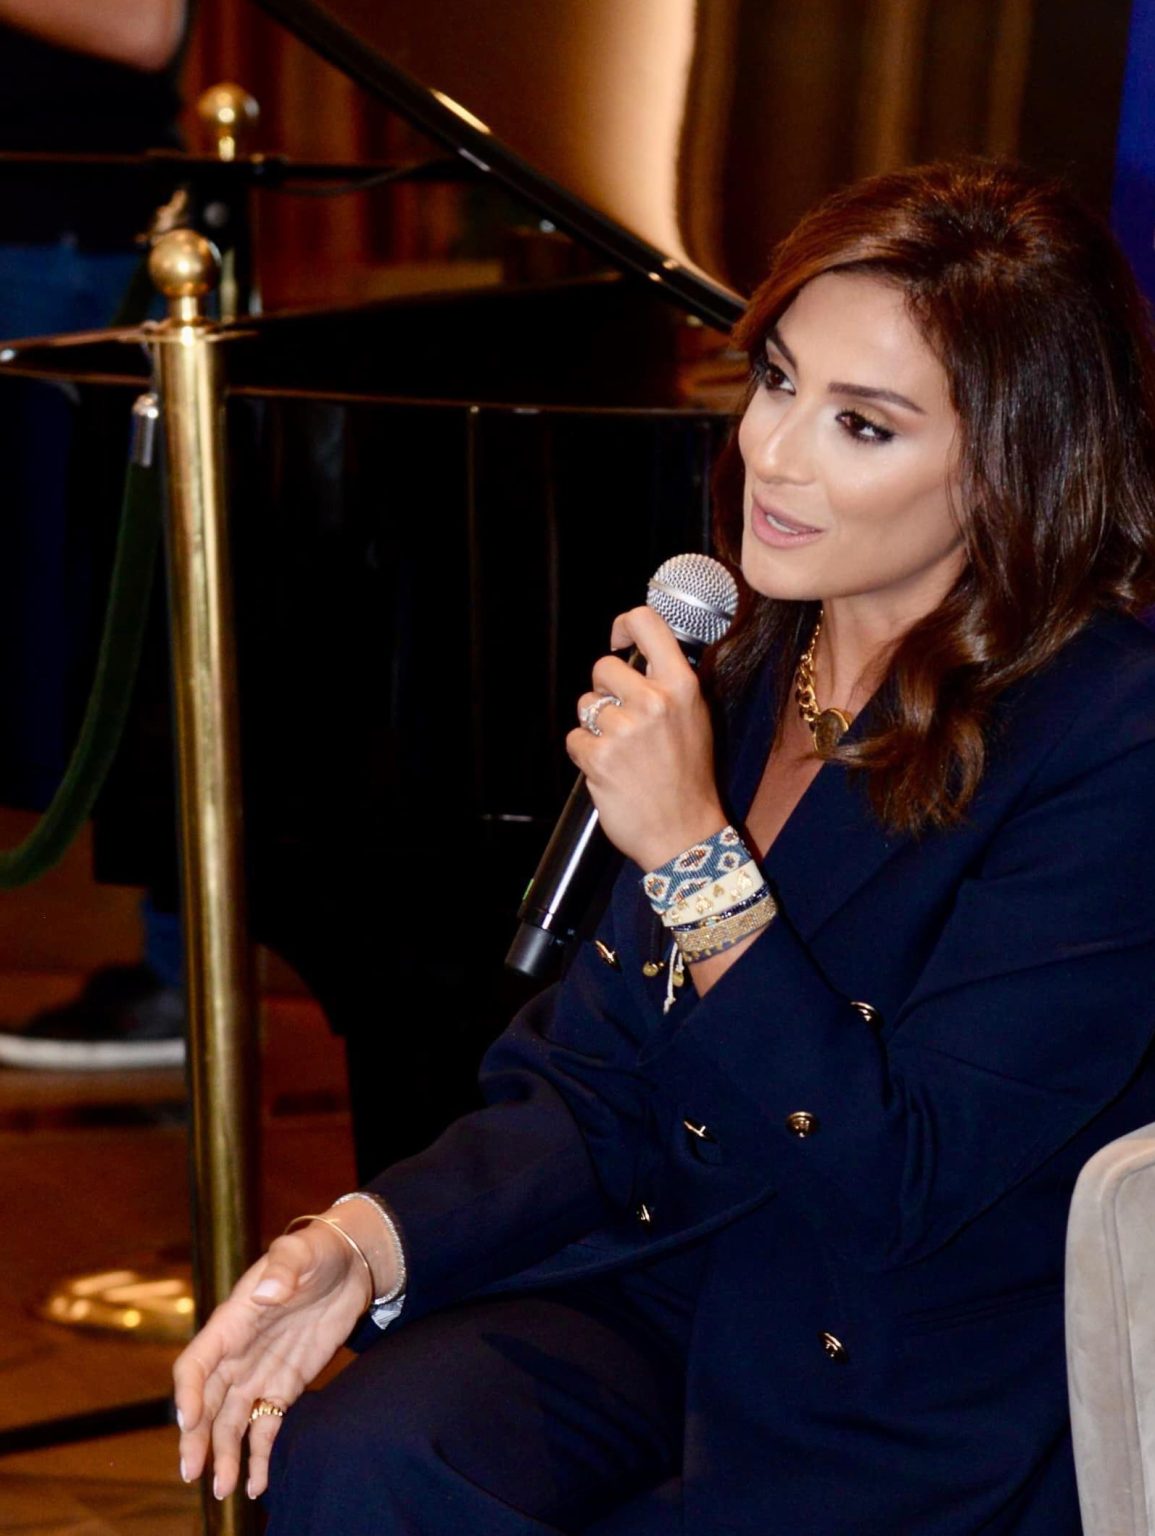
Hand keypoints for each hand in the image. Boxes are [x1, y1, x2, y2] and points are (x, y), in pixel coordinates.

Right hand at [173, 1222, 371, 1500]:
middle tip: (193, 1472)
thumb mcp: (301, 1251)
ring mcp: (259, 1373)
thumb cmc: (318, 1251)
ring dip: (224, 1455)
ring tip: (224, 1489)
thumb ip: (284, 1268)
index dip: (188, 1391)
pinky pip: (266, 1427)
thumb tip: (267, 1291)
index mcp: (232, 1322)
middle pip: (206, 1403)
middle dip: (196, 1438)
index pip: (196, 1362)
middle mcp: (238, 1354)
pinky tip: (258, 1484)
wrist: (350, 1265)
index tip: (189, 1419)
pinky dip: (260, 1455)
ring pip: (232, 1422)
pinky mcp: (285, 1388)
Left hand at [567, 605, 727, 871]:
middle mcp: (654, 701)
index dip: (624, 625)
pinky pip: (574, 738)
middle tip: (624, 722)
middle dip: (605, 692)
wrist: (685, 834)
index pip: (647, 622)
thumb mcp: (695, 719)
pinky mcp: (599, 756)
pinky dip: (585, 754)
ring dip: (595, 727)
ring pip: (586, 705)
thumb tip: (636, 653)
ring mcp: (625, 729)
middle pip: (603, 667)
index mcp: (682, 686)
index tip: (619, 642)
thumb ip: (669, 684)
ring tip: (621, 752)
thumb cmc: (688, 778)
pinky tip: (609, 770)